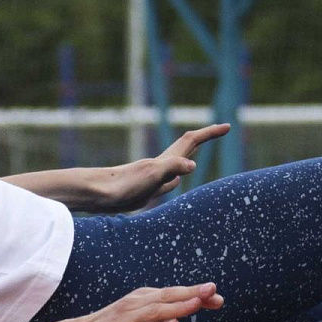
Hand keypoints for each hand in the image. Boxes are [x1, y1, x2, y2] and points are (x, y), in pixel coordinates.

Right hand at [49, 283, 223, 321]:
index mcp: (139, 300)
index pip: (172, 294)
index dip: (194, 294)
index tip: (217, 296)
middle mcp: (134, 305)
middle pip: (167, 297)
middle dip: (191, 294)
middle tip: (214, 290)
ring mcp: (125, 320)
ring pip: (156, 311)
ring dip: (178, 307)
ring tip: (199, 303)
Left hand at [94, 125, 231, 212]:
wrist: (94, 194)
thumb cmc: (121, 187)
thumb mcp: (150, 177)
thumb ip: (171, 169)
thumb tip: (192, 166)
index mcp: (164, 162)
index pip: (191, 142)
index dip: (209, 134)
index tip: (227, 126)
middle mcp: (159, 167)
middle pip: (186, 148)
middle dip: (203, 138)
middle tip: (220, 130)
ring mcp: (151, 177)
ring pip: (176, 163)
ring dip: (190, 153)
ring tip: (199, 148)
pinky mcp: (143, 189)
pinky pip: (167, 180)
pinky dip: (176, 175)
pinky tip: (172, 181)